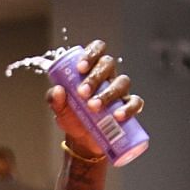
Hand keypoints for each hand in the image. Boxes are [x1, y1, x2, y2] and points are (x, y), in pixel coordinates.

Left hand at [47, 40, 142, 160]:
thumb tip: (58, 90)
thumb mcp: (60, 108)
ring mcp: (120, 91)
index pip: (96, 50)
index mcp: (91, 69)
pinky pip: (135, 102)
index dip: (91, 54)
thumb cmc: (73, 116)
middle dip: (95, 77)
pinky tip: (117, 116)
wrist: (82, 139)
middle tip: (82, 93)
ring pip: (121, 82)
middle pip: (107, 64)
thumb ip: (54, 99)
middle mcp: (108, 76)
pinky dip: (128, 108)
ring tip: (94, 107)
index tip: (80, 68)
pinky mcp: (128, 107)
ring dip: (108, 93)